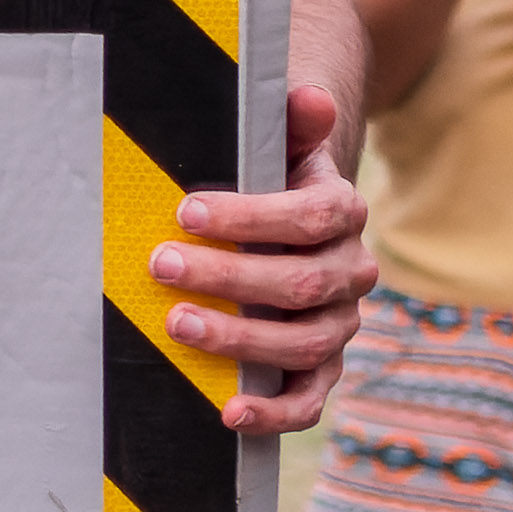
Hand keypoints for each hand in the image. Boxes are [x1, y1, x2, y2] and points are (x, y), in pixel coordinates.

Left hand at [145, 84, 377, 435]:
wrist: (291, 225)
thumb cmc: (271, 177)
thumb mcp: (279, 142)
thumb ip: (293, 120)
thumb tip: (311, 97)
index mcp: (343, 213)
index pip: (312, 217)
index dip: (252, 216)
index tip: (187, 211)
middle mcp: (350, 273)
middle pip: (300, 283)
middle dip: (227, 275)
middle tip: (162, 264)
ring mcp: (338, 326)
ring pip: (302, 344)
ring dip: (239, 339)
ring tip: (177, 324)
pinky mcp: (321, 369)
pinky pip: (308, 400)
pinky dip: (274, 414)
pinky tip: (228, 412)